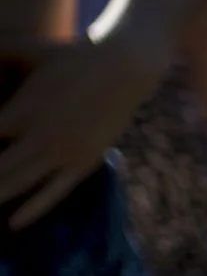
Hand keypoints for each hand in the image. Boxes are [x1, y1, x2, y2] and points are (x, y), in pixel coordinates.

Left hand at [0, 34, 168, 227]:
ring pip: (18, 185)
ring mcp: (62, 154)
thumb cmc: (70, 54)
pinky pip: (53, 194)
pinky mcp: (83, 163)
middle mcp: (37, 138)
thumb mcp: (25, 51)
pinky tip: (13, 225)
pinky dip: (32, 211)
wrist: (123, 66)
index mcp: (18, 111)